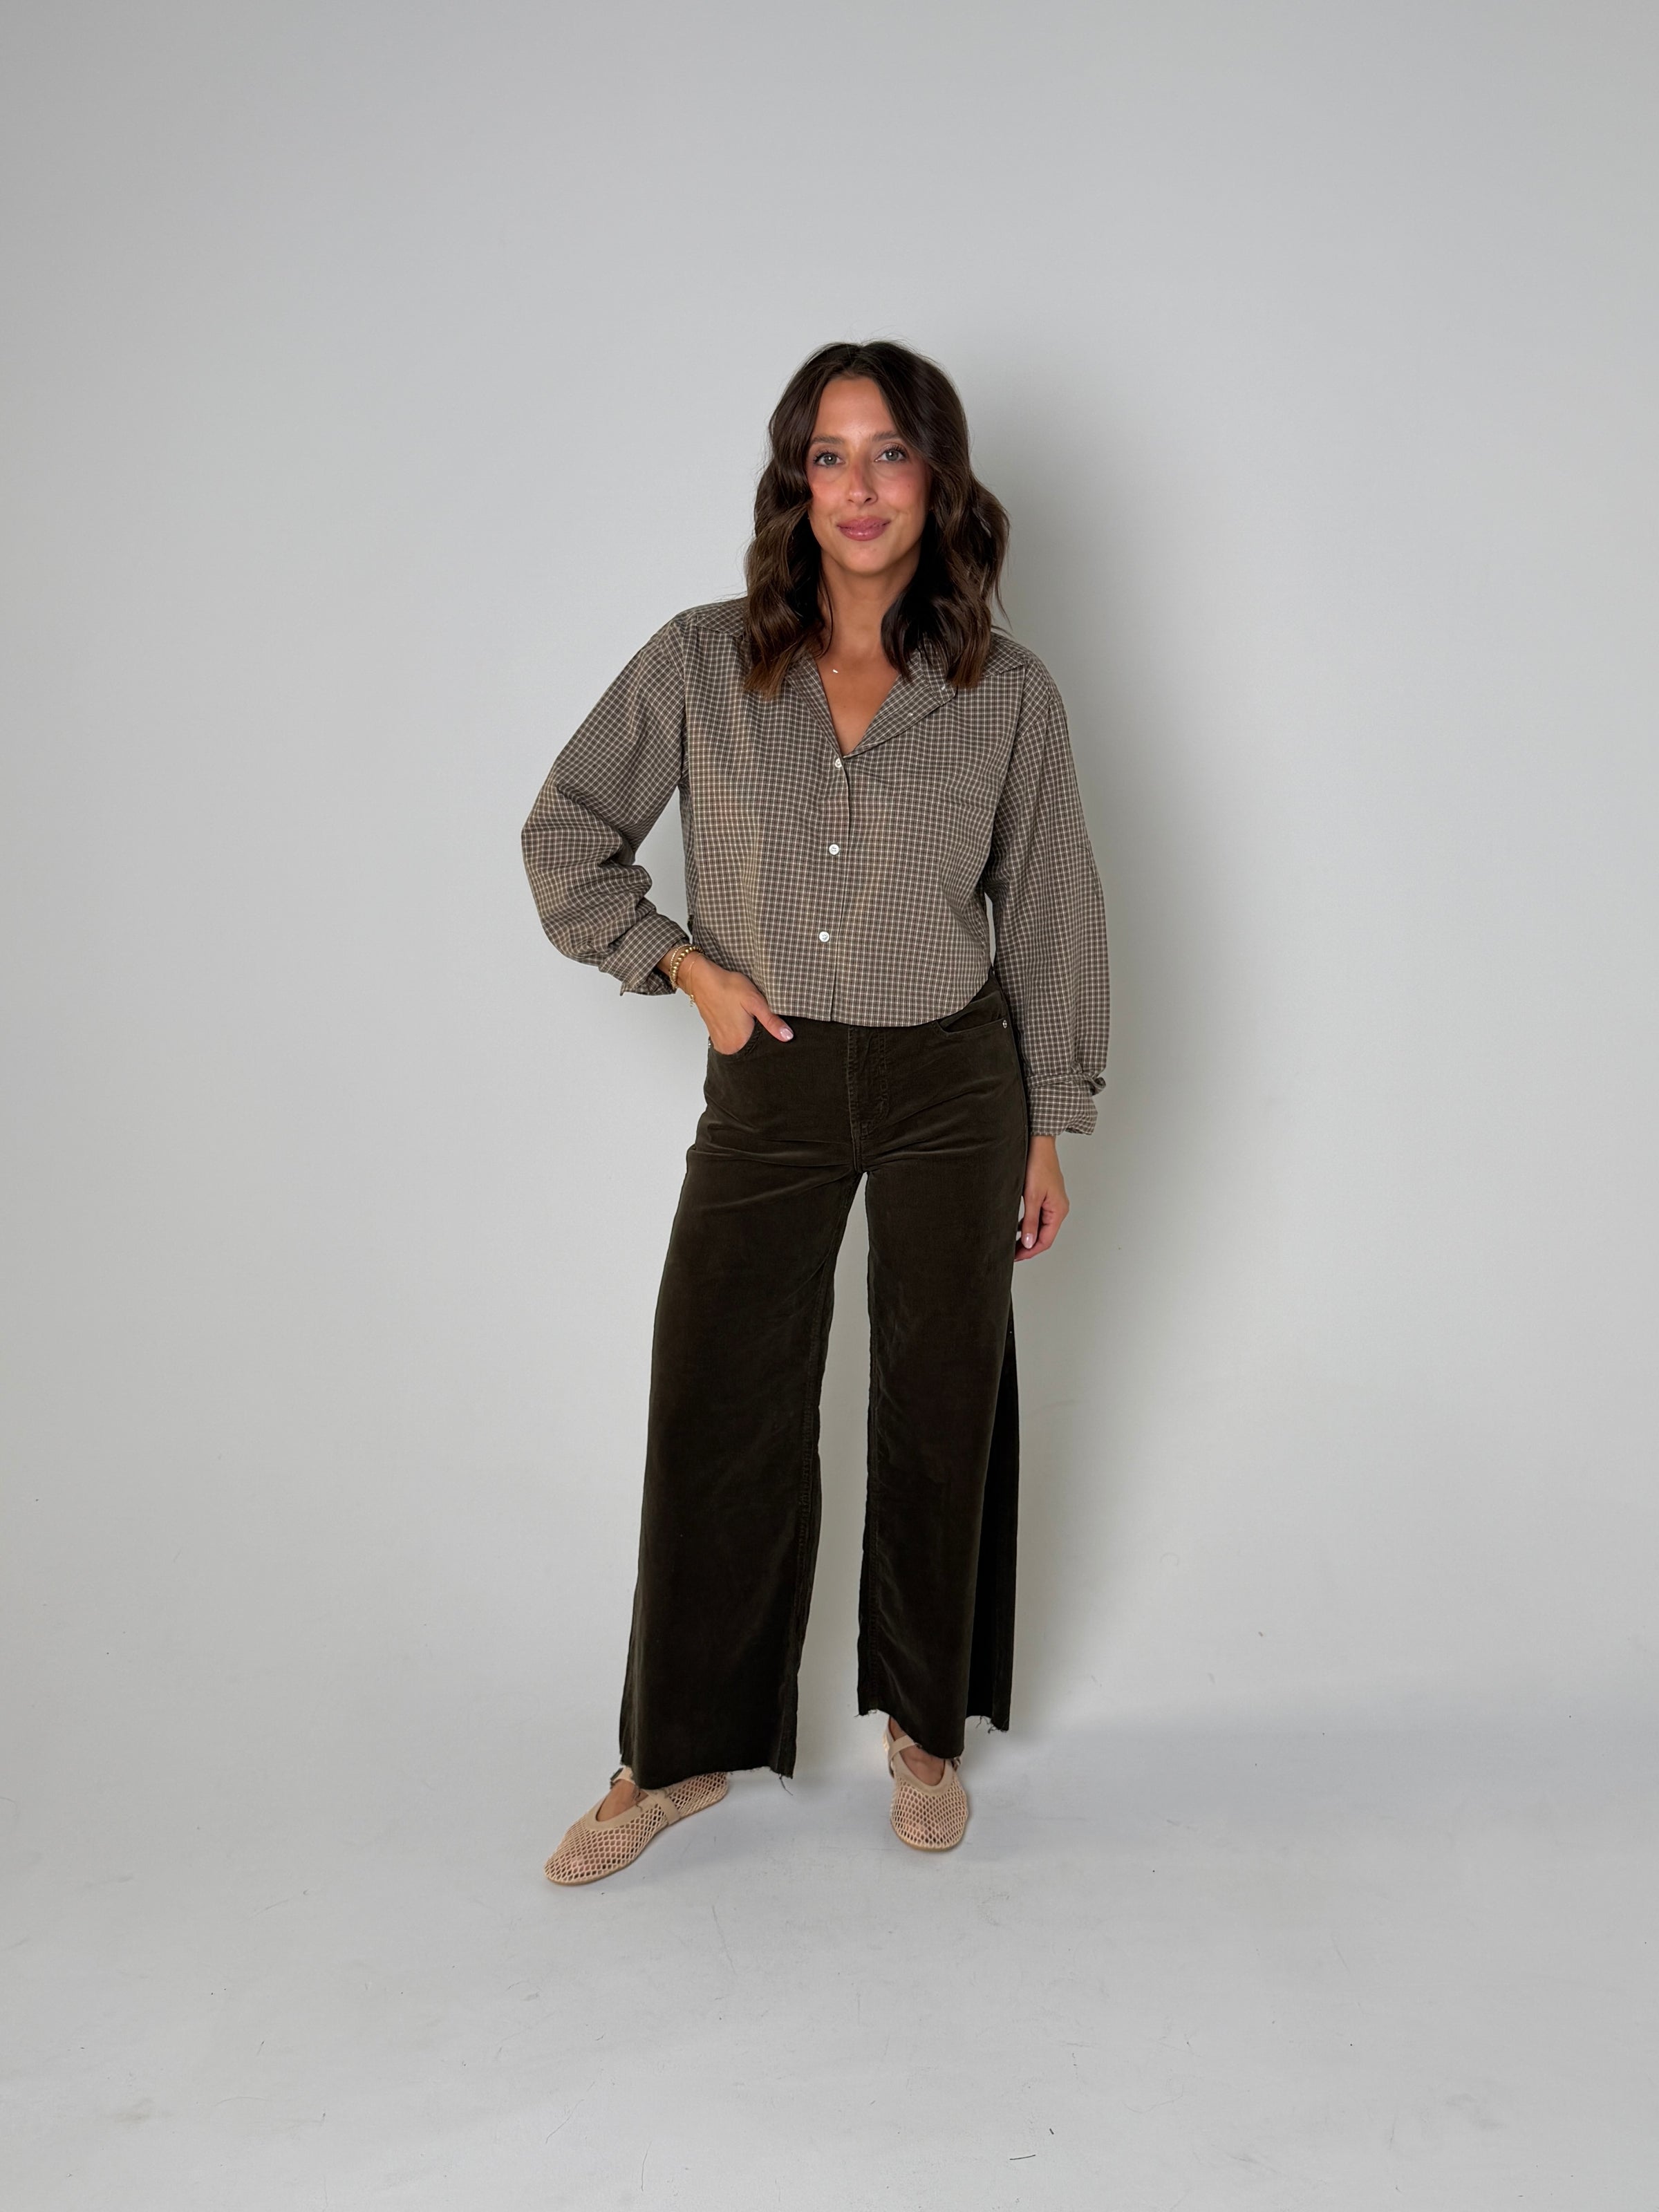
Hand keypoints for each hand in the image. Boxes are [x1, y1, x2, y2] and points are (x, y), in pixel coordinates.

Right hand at [663, 948, 793, 1054]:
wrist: (702, 979)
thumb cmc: (727, 987)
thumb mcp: (754, 1000)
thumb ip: (771, 1021)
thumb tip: (787, 1036)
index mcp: (740, 1041)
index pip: (764, 1049)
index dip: (770, 1037)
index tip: (771, 1025)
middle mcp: (729, 1047)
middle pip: (753, 1048)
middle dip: (759, 1036)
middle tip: (755, 1018)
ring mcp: (721, 1044)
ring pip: (743, 1045)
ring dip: (748, 1034)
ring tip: (746, 1018)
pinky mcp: (716, 1038)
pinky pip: (733, 1041)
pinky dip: (738, 1033)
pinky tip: (738, 1020)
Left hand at [1015, 1136, 1067, 1260]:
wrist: (1039, 1143)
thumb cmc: (1037, 1165)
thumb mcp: (1032, 1197)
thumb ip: (1030, 1221)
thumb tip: (1029, 1243)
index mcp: (1058, 1211)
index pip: (1046, 1240)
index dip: (1030, 1251)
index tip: (1015, 1257)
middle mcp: (1059, 1208)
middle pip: (1045, 1235)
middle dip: (1028, 1246)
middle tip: (1011, 1254)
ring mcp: (1053, 1202)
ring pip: (1041, 1226)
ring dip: (1028, 1236)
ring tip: (1012, 1243)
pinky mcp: (1046, 1196)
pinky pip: (1039, 1216)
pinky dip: (1028, 1224)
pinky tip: (1017, 1227)